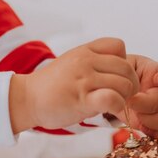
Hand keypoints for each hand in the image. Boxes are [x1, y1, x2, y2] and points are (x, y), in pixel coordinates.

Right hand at [9, 38, 139, 132]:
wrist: (27, 99)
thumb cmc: (53, 85)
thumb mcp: (73, 62)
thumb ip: (94, 60)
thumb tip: (119, 68)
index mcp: (85, 51)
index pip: (118, 46)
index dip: (123, 62)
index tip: (115, 76)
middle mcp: (85, 61)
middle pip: (127, 68)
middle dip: (130, 85)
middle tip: (121, 96)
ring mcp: (84, 79)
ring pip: (124, 84)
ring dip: (124, 98)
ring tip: (113, 104)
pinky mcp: (82, 100)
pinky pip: (113, 99)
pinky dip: (117, 107)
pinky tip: (108, 110)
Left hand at [118, 55, 157, 138]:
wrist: (101, 88)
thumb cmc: (111, 71)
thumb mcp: (115, 61)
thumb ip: (121, 63)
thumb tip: (125, 69)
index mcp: (154, 72)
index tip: (157, 78)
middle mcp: (157, 92)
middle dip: (147, 103)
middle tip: (131, 102)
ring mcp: (152, 110)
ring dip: (150, 120)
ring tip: (136, 117)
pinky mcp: (146, 124)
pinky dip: (153, 133)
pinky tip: (143, 130)